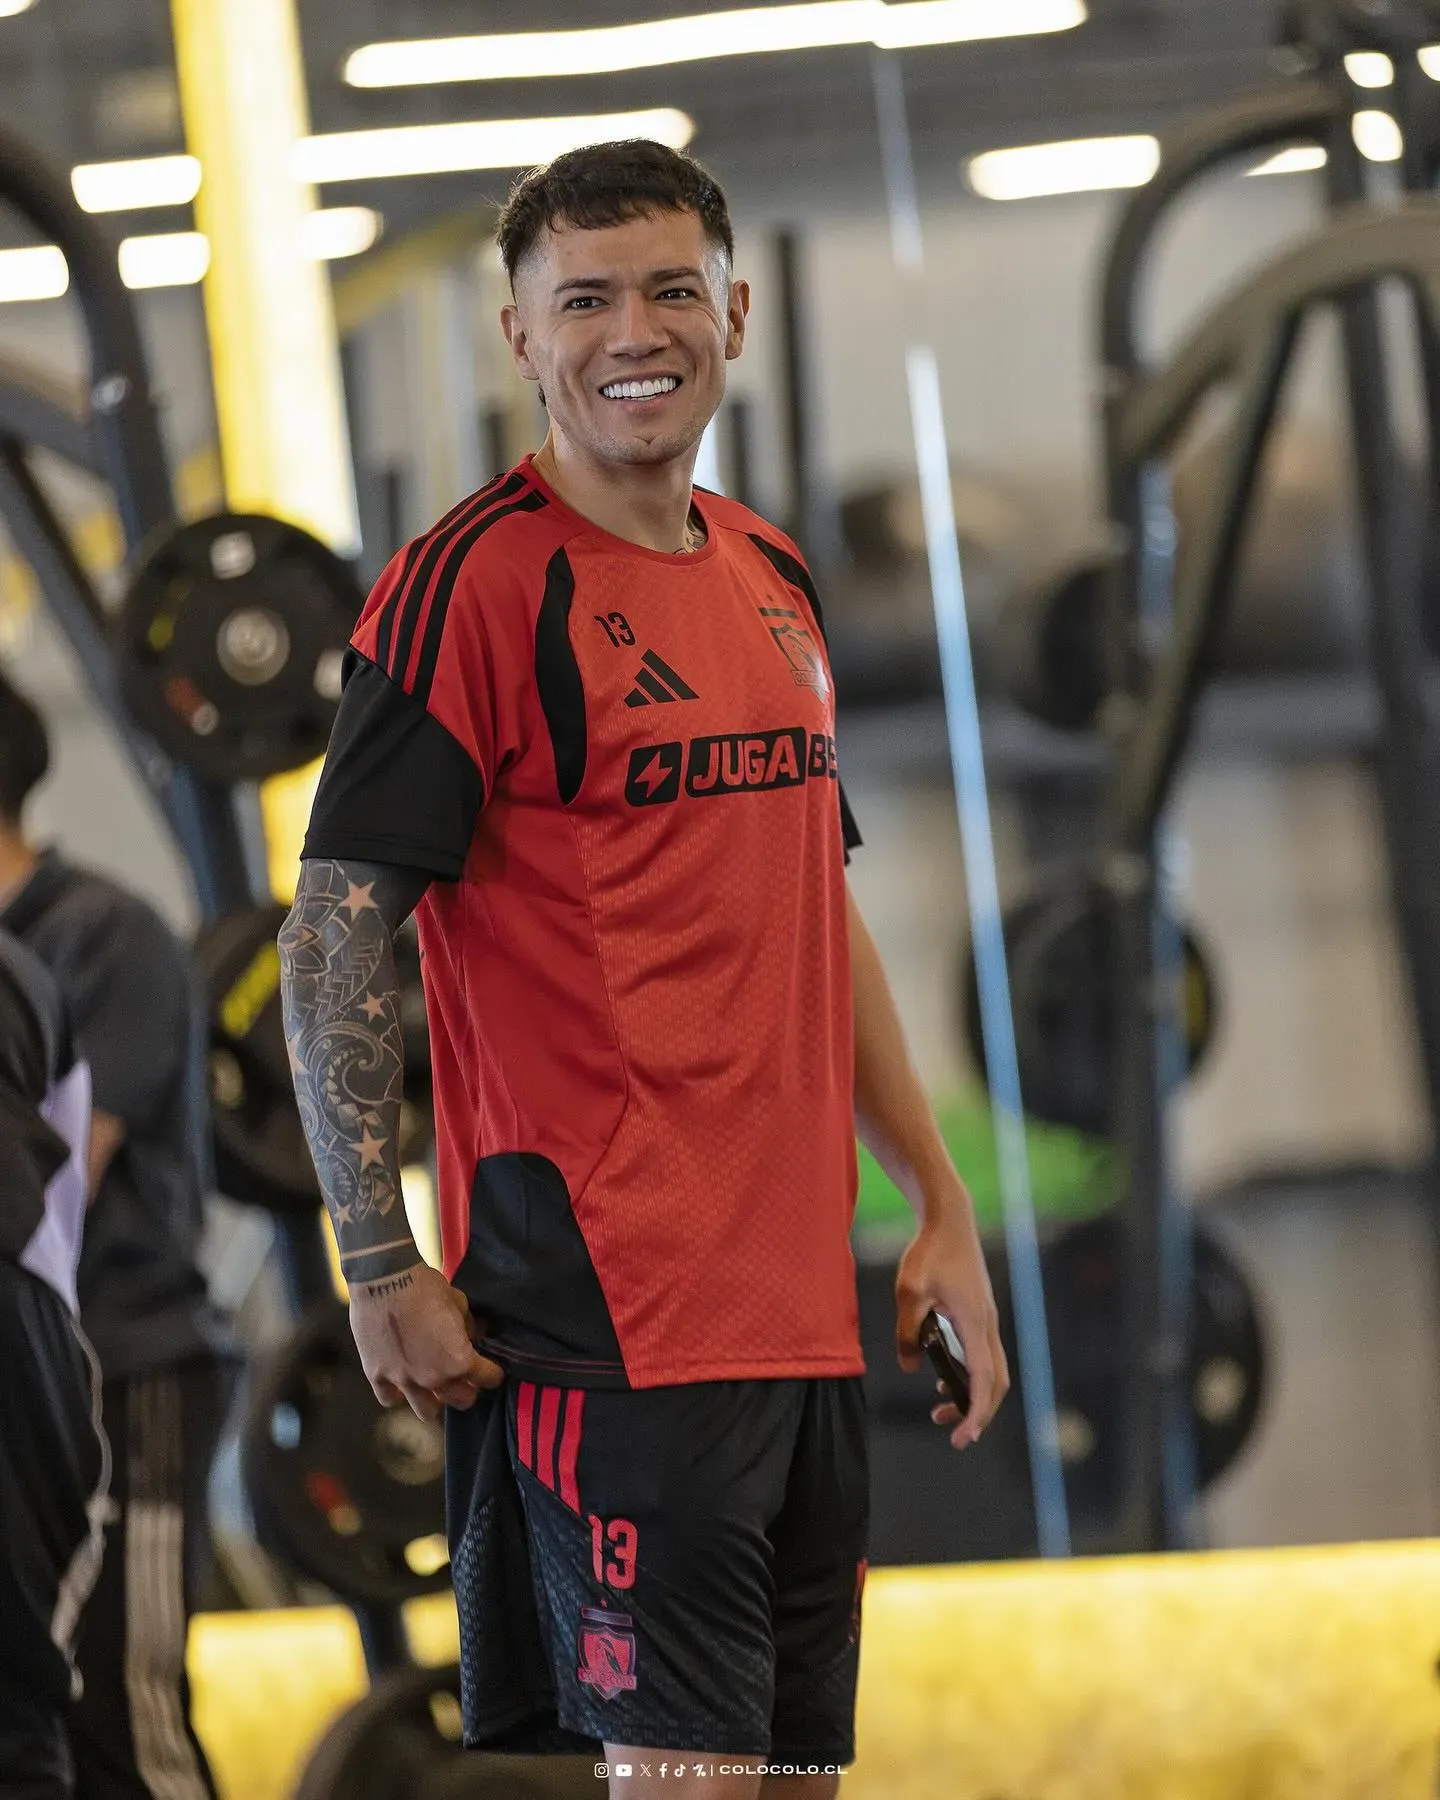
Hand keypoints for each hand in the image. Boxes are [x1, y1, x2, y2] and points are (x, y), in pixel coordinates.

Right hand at [349, 1260, 503, 1419]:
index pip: (489, 1378)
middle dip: (468, 1388)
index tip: (490, 1368)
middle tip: (464, 1377)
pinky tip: (402, 1381)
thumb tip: (472, 1337)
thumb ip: (468, 1327)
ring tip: (434, 1385)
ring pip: (427, 1411)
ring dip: (435, 1399)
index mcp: (460, 1360)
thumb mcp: (459, 1302)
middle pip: (462, 1400)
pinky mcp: (378, 1376)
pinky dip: (398, 1393)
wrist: (384, 1279)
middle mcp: (435, 1378)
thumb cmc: (425, 1286)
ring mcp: (404, 1381)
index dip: (492, 1372)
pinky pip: (390, 1399)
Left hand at [894, 1199, 1008, 1447]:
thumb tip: (909, 1367)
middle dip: (978, 1413)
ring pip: (991, 1370)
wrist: (949, 1220)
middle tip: (952, 1435)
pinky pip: (982, 1355)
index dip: (976, 1413)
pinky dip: (969, 1375)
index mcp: (975, 1322)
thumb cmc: (929, 1252)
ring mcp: (986, 1319)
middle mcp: (987, 1325)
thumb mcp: (909, 1292)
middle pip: (996, 1382)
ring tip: (939, 1410)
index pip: (984, 1380)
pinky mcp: (979, 1314)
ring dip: (972, 1395)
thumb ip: (908, 1331)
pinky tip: (944, 1378)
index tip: (963, 1438)